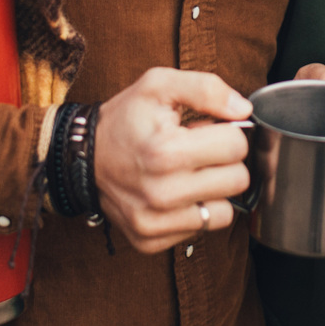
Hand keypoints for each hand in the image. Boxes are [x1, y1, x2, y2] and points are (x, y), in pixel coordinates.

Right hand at [94, 68, 252, 253]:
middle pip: (238, 181)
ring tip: (188, 173)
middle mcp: (161, 192)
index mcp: (166, 151)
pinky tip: (174, 193)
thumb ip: (207, 89)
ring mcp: (154, 222)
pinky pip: (201, 230)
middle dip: (225, 162)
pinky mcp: (150, 240)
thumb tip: (244, 111)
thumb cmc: (125, 118)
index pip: (237, 145)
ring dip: (214, 191)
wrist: (81, 156)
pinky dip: (194, 211)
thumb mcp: (160, 84)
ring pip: (226, 212)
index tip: (205, 130)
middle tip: (199, 152)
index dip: (226, 132)